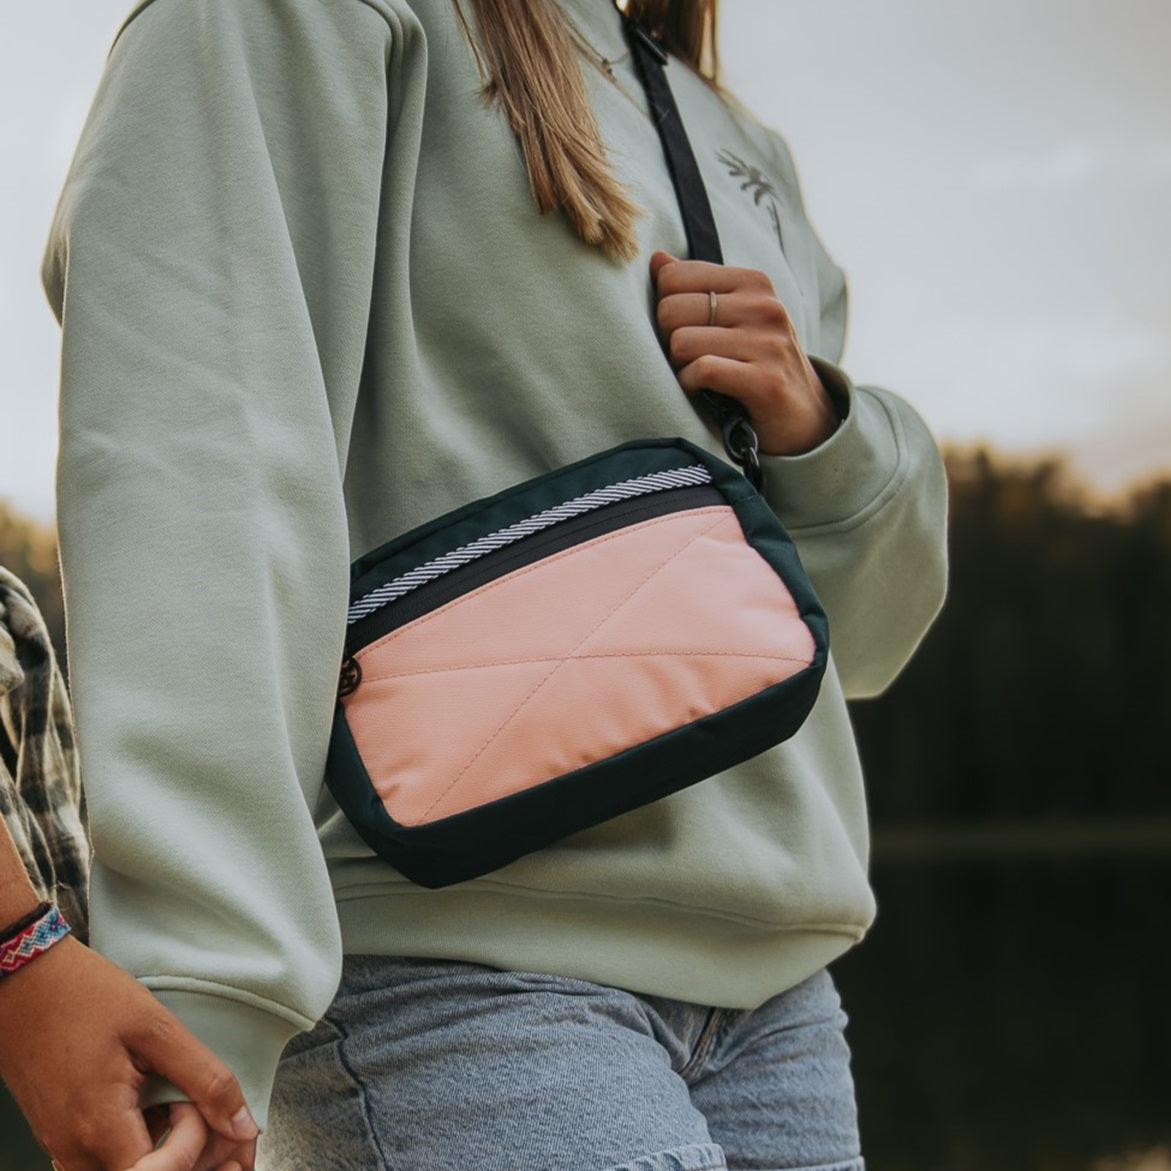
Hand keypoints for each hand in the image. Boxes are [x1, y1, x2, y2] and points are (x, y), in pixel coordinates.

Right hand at [0, 935, 258, 1170]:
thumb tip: (242, 1126)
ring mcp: (61, 1146)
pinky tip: (146, 1099)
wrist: (23, 982)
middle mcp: (73, 1150)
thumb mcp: (156, 1027)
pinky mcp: (57, 1135)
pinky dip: (133, 1140)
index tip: (198, 1106)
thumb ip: (204, 1078)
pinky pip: (101, 1159)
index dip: (192, 1148)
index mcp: (99, 1126)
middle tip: (191, 1101)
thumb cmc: (85, 995)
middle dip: (180, 1151)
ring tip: (171, 1096)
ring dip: (157, 1147)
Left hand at [650, 251, 839, 455]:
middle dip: (667, 339)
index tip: (683, 329)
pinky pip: (702, 370)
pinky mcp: (766, 381)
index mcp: (753, 283)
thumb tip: (657, 259)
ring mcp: (767, 343)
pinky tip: (700, 390)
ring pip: (682, 342)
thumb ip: (696, 288)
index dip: (664, 307)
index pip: (673, 276)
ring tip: (696, 375)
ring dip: (678, 366)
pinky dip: (690, 384)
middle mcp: (763, 306)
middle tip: (686, 358)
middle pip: (671, 310)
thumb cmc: (760, 363)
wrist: (806, 415)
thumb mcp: (735, 318)